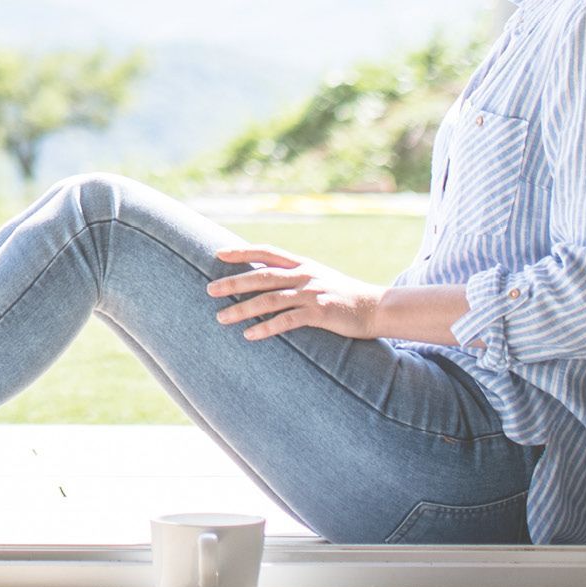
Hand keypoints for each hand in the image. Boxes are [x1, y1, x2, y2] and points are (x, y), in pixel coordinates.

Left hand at [208, 244, 384, 341]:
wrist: (375, 307)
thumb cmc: (344, 296)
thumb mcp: (319, 278)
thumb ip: (296, 277)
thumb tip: (269, 278)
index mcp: (303, 264)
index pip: (267, 252)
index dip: (243, 251)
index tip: (219, 253)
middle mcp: (305, 274)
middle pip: (262, 276)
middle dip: (234, 282)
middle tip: (210, 290)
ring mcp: (312, 293)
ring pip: (269, 299)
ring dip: (243, 309)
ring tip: (221, 318)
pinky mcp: (319, 312)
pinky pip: (287, 320)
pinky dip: (266, 328)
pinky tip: (250, 335)